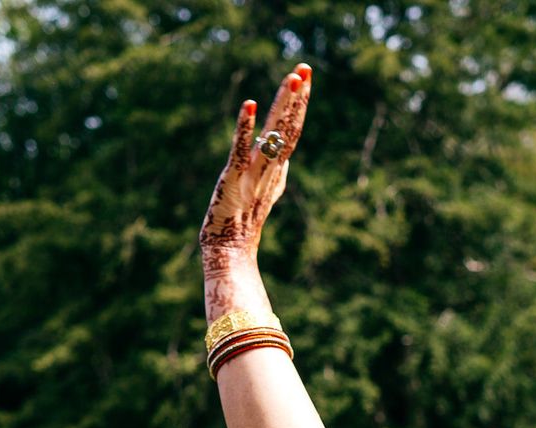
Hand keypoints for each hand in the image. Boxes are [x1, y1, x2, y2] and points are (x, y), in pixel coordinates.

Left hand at [199, 63, 310, 272]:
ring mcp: (254, 171)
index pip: (292, 130)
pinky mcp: (234, 177)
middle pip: (289, 127)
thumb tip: (287, 158)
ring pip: (275, 133)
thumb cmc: (243, 224)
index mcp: (276, 168)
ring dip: (284, 105)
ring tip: (292, 78)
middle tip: (305, 68)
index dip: (300, 104)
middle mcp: (269, 167)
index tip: (305, 77)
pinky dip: (246, 126)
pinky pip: (241, 148)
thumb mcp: (265, 193)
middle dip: (297, 97)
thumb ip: (277, 174)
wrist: (230, 250)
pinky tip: (250, 104)